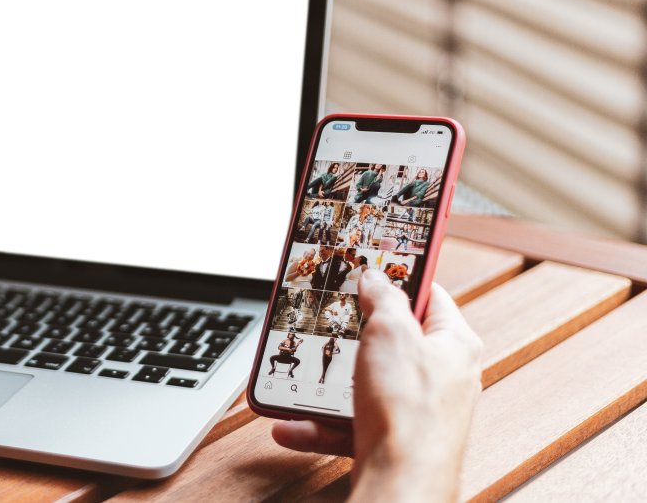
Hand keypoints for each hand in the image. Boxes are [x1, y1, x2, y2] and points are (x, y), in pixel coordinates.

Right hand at [271, 270, 481, 501]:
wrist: (402, 482)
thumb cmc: (409, 411)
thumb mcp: (390, 332)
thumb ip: (382, 299)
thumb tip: (376, 279)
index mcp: (455, 344)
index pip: (431, 296)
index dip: (401, 280)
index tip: (375, 270)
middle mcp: (443, 378)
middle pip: (394, 342)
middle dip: (355, 336)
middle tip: (332, 321)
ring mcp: (418, 412)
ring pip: (367, 385)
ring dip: (329, 384)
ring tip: (303, 377)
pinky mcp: (394, 440)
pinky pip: (351, 423)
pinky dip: (320, 422)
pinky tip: (294, 422)